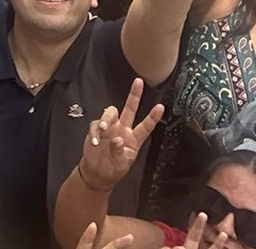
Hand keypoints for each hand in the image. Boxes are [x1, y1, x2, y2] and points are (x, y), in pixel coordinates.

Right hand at [75, 77, 162, 194]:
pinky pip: (95, 124)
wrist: (97, 173)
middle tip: (138, 82)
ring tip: (103, 128)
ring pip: (111, 112)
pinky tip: (95, 141)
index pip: (146, 127)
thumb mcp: (121, 165)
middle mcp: (123, 130)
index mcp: (133, 140)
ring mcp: (110, 128)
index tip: (161, 107)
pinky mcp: (97, 129)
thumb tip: (117, 140)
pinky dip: (94, 131)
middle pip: (130, 109)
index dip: (153, 117)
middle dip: (134, 95)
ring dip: (106, 118)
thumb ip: (119, 153)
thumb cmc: (113, 169)